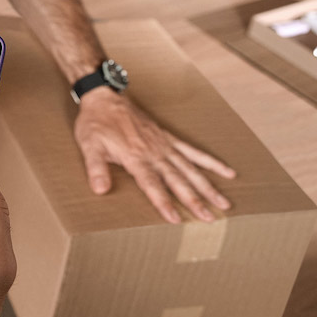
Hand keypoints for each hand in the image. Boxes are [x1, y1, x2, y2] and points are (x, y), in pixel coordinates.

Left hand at [72, 87, 235, 222]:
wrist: (105, 97)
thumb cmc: (96, 123)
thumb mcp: (89, 146)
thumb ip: (96, 168)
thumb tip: (100, 190)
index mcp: (135, 157)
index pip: (152, 185)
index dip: (164, 202)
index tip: (176, 219)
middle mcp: (154, 153)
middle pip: (178, 180)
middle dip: (194, 200)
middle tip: (210, 218)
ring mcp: (165, 145)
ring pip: (191, 169)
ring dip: (208, 187)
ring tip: (224, 204)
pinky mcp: (169, 138)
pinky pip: (194, 151)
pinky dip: (211, 162)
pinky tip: (227, 172)